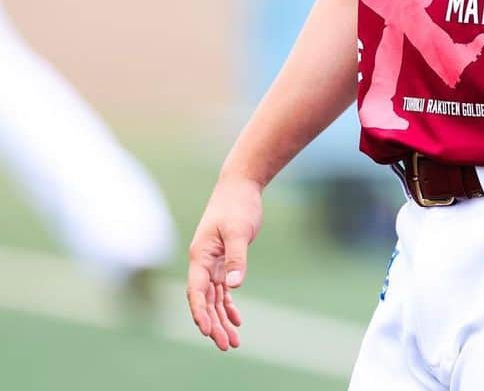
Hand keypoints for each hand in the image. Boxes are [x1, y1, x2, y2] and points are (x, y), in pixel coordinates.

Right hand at [186, 173, 262, 350]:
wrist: (241, 185)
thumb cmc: (238, 204)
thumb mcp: (239, 230)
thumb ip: (237, 257)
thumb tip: (234, 286)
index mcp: (200, 255)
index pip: (196, 291)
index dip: (200, 312)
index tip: (207, 331)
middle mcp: (203, 262)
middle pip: (205, 300)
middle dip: (214, 324)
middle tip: (226, 345)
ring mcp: (213, 262)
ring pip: (214, 298)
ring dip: (222, 319)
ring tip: (233, 341)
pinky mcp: (225, 259)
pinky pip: (223, 288)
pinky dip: (228, 304)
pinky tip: (237, 319)